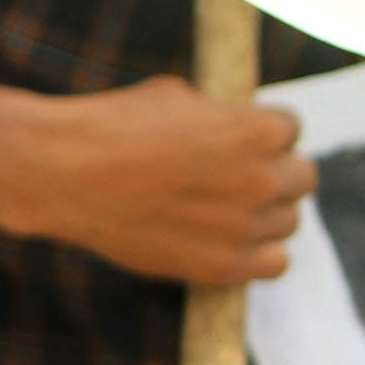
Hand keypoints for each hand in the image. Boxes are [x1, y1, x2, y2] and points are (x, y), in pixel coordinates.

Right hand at [7, 75, 315, 287]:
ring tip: (220, 209)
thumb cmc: (113, 125)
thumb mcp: (178, 97)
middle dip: (274, 172)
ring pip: (288, 222)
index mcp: (259, 128)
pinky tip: (227, 240)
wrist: (62, 173)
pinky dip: (258, 253)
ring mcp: (245, 227)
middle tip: (234, 176)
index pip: (292, 129)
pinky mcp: (224, 267)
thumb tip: (239, 129)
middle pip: (302, 178)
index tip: (234, 140)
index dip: (261, 132)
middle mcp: (263, 178)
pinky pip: (274, 263)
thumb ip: (222, 116)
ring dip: (264, 214)